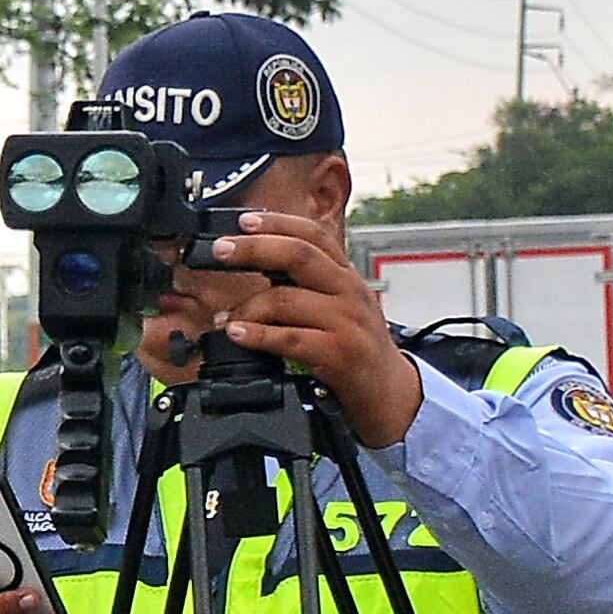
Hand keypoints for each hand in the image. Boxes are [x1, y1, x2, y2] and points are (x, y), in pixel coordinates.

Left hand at [149, 206, 419, 448]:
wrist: (391, 394)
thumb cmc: (357, 349)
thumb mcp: (340, 307)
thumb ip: (307, 284)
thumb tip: (257, 261)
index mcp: (347, 277)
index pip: (314, 235)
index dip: (278, 222)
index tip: (244, 219)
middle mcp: (350, 292)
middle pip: (299, 255)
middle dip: (254, 248)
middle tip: (221, 250)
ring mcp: (347, 322)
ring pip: (286, 299)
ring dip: (246, 307)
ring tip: (225, 319)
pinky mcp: (339, 354)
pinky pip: (289, 338)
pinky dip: (257, 335)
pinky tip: (237, 335)